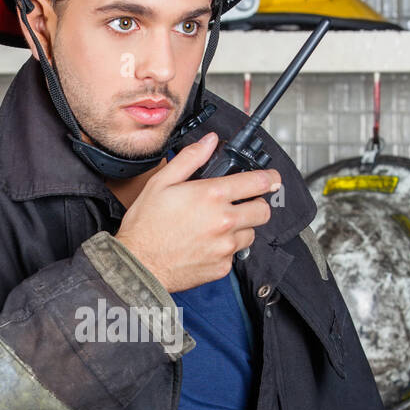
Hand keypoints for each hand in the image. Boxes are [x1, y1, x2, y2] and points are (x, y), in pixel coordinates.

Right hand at [114, 132, 282, 292]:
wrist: (138, 265)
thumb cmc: (145, 226)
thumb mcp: (162, 183)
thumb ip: (190, 159)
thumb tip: (209, 142)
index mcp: (212, 196)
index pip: (258, 183)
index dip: (269, 178)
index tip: (271, 179)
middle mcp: (224, 221)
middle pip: (263, 211)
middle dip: (256, 205)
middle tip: (243, 204)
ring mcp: (225, 247)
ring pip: (251, 234)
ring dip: (241, 229)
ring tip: (218, 227)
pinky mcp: (221, 267)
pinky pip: (234, 255)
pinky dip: (225, 250)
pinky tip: (206, 245)